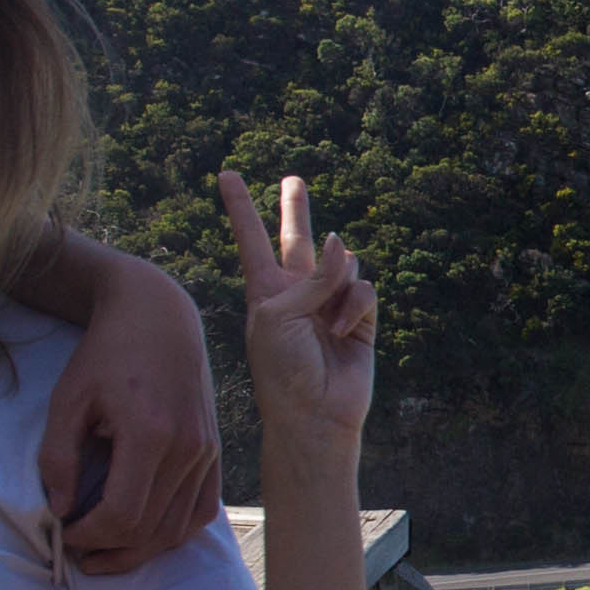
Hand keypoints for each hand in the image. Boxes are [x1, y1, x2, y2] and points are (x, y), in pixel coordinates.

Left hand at [39, 251, 223, 569]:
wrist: (158, 317)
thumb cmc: (106, 354)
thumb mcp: (68, 399)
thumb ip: (58, 457)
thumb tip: (62, 510)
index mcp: (150, 433)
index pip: (122, 514)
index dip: (89, 535)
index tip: (65, 532)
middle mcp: (187, 448)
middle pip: (149, 529)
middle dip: (108, 548)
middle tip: (77, 549)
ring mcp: (206, 453)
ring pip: (177, 530)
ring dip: (139, 550)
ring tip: (104, 552)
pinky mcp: (213, 453)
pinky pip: (200, 512)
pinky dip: (173, 533)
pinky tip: (144, 536)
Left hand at [217, 171, 377, 441]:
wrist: (314, 415)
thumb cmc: (283, 368)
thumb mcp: (280, 314)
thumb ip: (312, 277)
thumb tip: (343, 245)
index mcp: (266, 289)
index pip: (251, 238)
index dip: (240, 207)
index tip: (226, 174)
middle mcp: (297, 292)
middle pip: (297, 240)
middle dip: (296, 210)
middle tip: (293, 180)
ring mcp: (329, 304)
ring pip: (342, 262)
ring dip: (337, 281)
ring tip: (330, 322)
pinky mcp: (360, 318)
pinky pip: (363, 289)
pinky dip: (354, 306)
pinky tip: (344, 330)